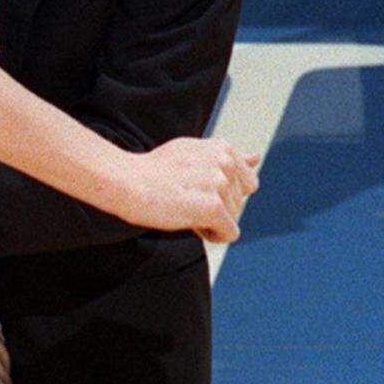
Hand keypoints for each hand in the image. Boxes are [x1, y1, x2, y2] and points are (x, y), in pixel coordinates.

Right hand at [126, 138, 258, 242]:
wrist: (126, 181)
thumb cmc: (154, 171)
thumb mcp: (194, 153)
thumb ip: (228, 157)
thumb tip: (257, 157)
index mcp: (223, 148)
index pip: (245, 183)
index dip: (221, 192)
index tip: (194, 186)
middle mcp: (225, 162)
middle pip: (238, 203)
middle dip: (215, 207)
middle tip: (183, 197)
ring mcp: (220, 184)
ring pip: (233, 219)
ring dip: (210, 221)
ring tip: (181, 206)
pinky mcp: (214, 207)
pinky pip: (229, 234)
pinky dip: (211, 235)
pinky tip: (188, 221)